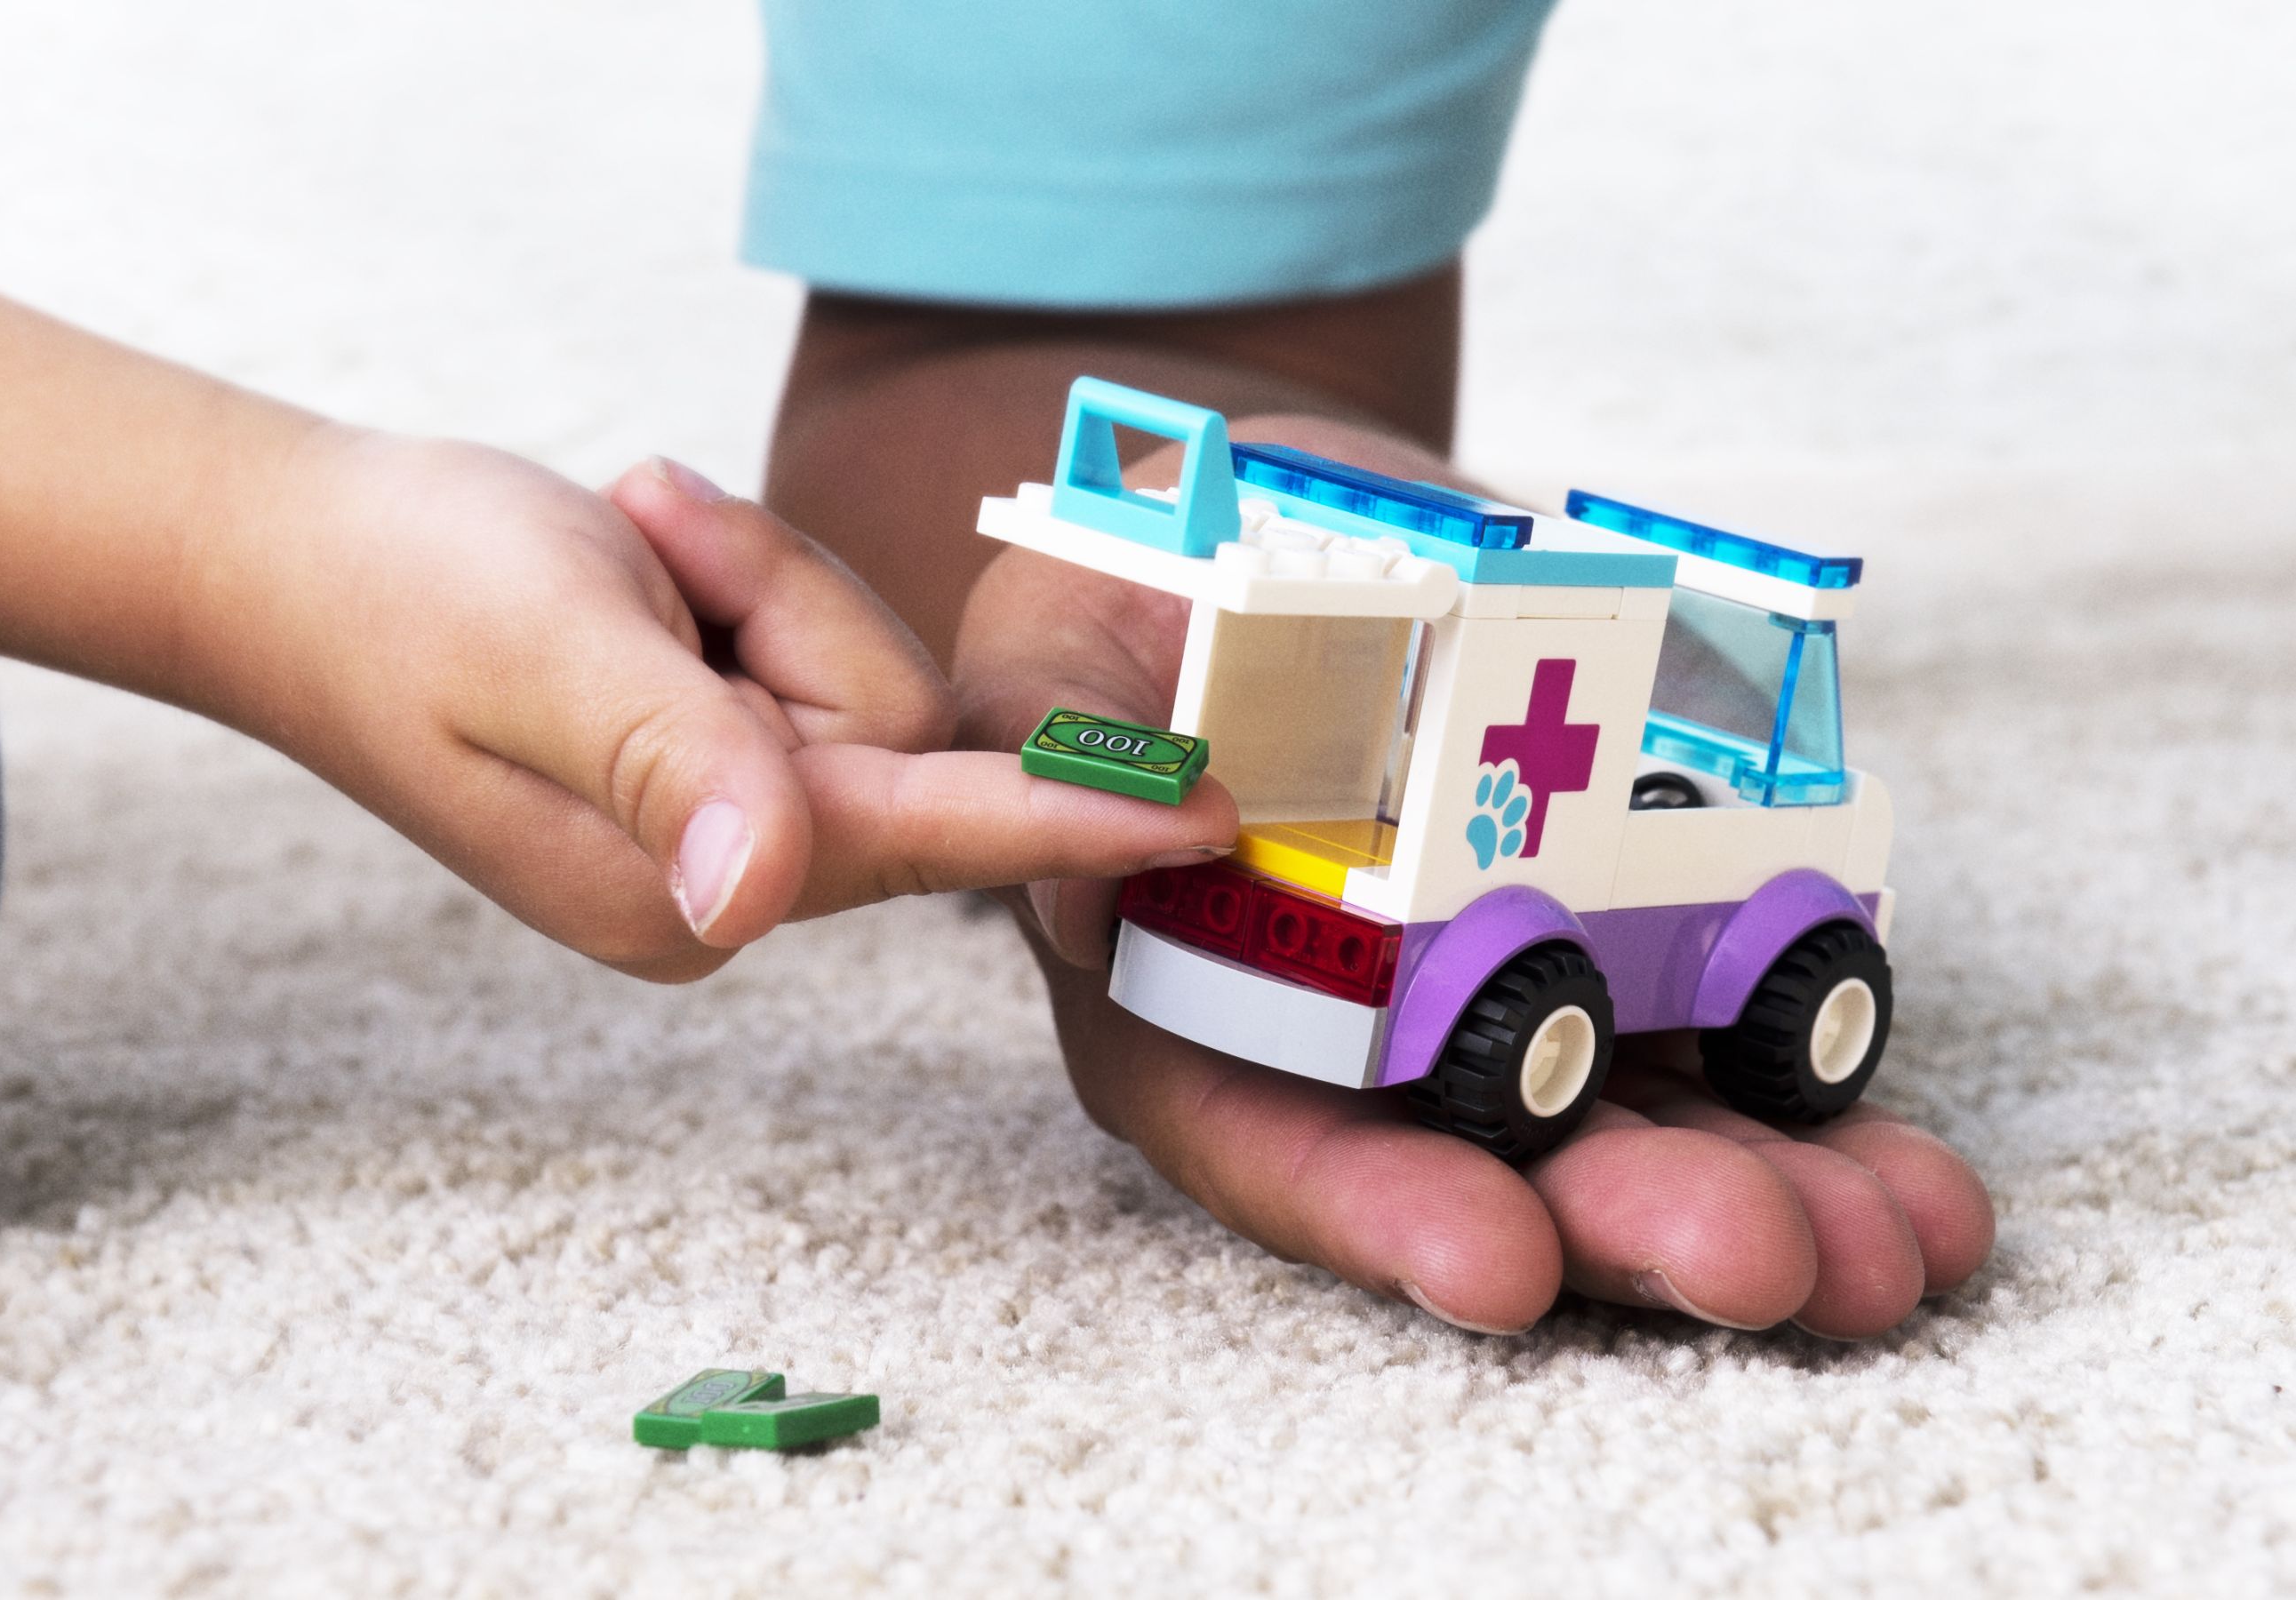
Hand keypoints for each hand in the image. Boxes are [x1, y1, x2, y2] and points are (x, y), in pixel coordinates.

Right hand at [186, 429, 1237, 979]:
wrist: (299, 561)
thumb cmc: (402, 603)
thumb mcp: (549, 658)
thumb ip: (675, 765)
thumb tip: (751, 903)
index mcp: (700, 890)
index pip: (927, 838)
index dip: (1076, 816)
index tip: (1218, 815)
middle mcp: (741, 877)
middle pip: (893, 712)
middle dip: (781, 596)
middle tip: (644, 536)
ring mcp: (739, 820)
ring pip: (856, 663)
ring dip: (748, 574)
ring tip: (622, 545)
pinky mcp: (733, 755)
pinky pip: (811, 641)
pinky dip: (733, 576)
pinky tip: (634, 561)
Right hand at [951, 422, 1993, 1336]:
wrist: (1304, 530)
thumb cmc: (1150, 598)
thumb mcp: (1058, 639)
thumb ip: (1054, 744)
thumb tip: (1080, 894)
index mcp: (1195, 1006)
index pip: (1272, 1143)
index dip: (1376, 1213)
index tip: (1495, 1263)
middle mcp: (1353, 1047)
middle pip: (1483, 1171)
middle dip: (1618, 1229)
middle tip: (1752, 1260)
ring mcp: (1505, 1004)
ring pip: (1630, 1137)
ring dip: (1766, 1201)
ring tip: (1890, 1247)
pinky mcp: (1624, 940)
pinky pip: (1729, 1040)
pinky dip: (1826, 1104)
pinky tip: (1923, 1172)